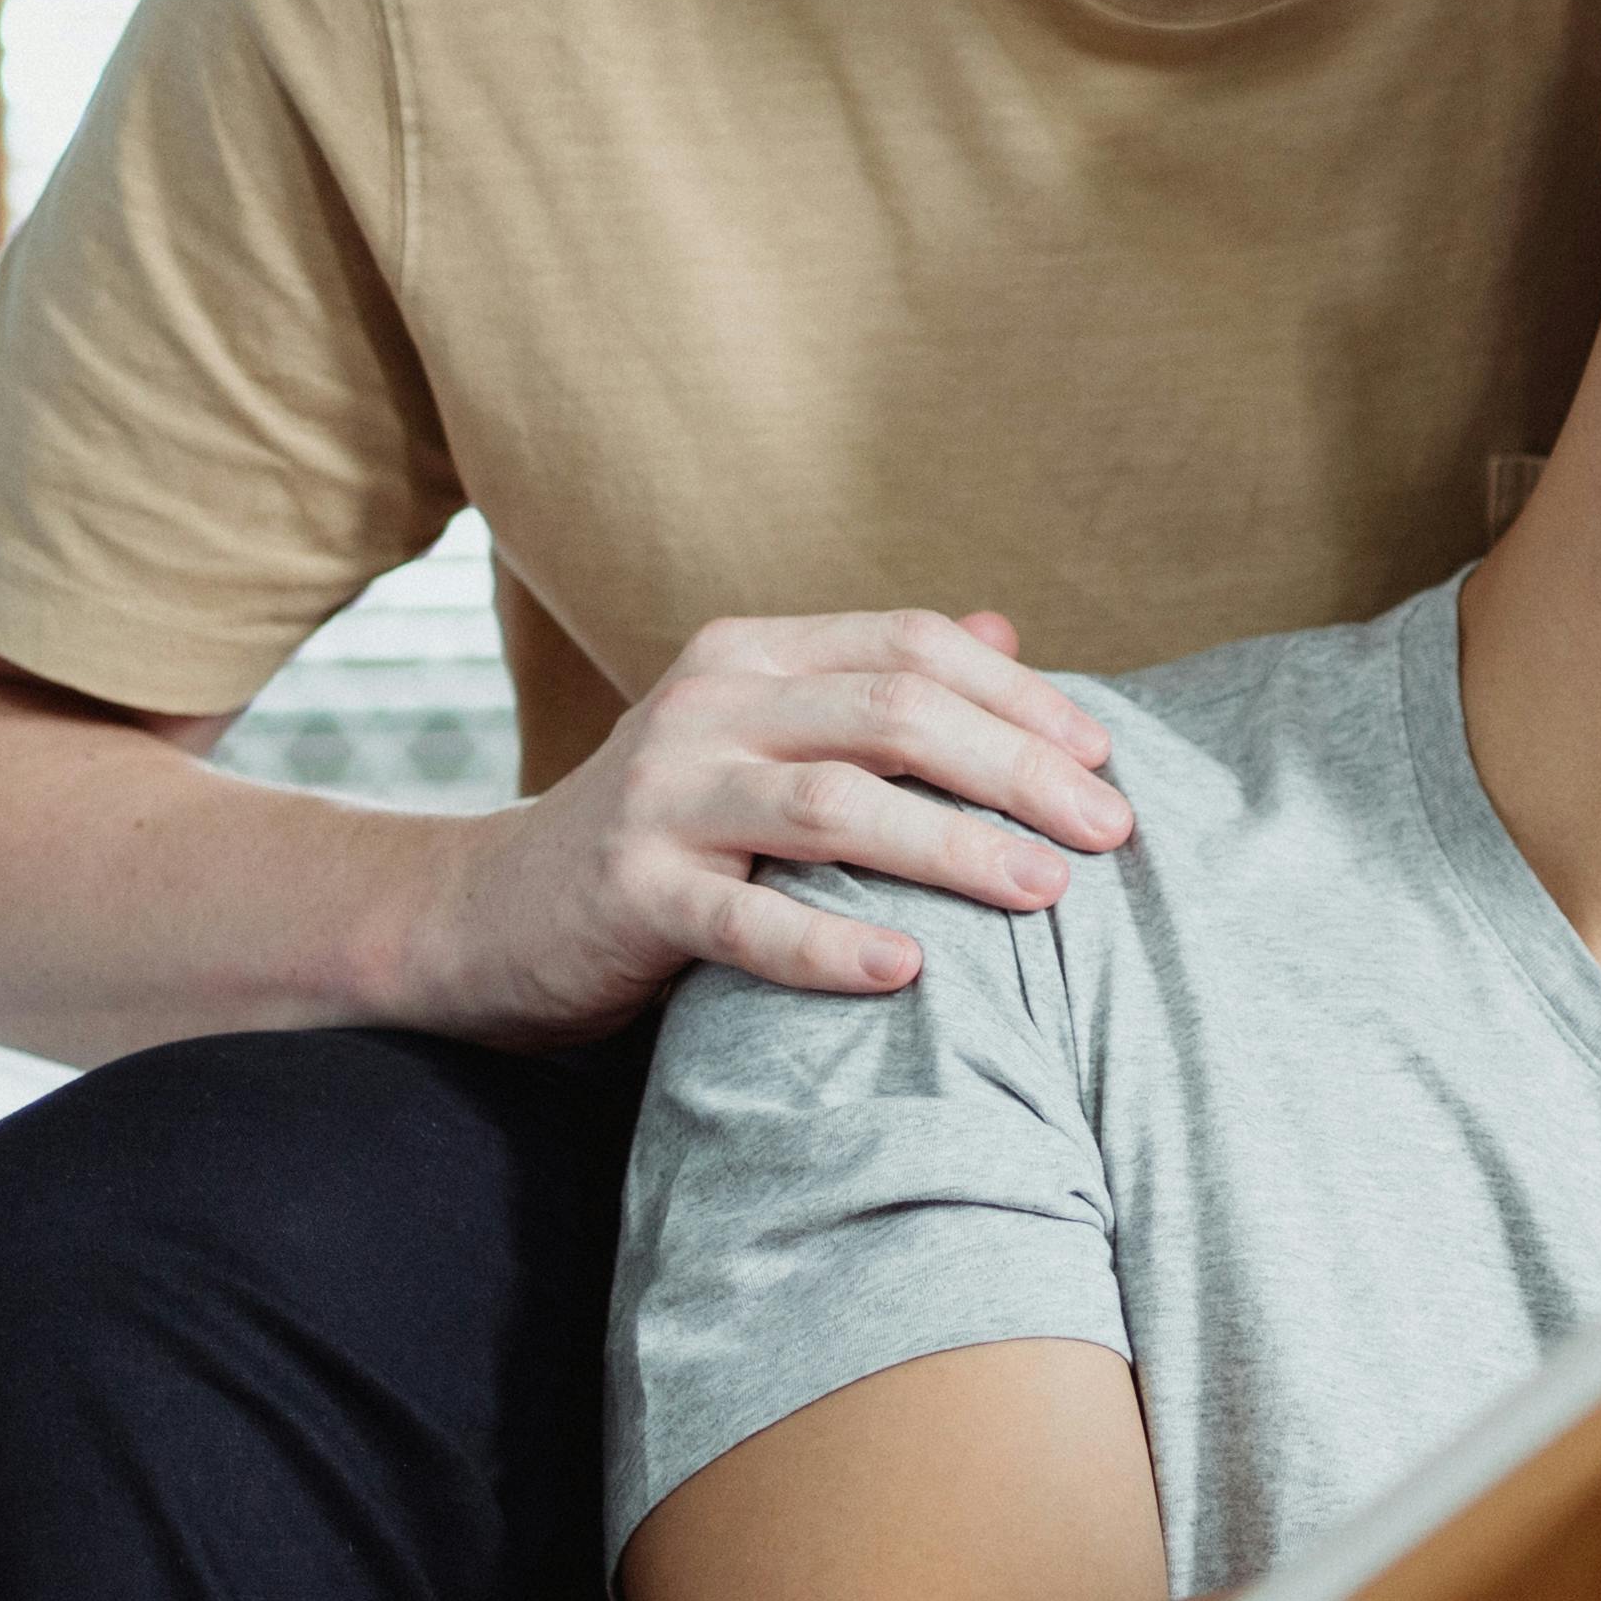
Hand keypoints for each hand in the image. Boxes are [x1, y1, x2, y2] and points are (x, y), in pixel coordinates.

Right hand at [393, 609, 1132, 1042]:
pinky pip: (744, 919)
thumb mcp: (766, 736)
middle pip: (892, 713)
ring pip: (833, 805)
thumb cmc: (668, 830)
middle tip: (1109, 830)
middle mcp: (709, 706)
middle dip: (1017, 769)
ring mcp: (663, 796)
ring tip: (1044, 891)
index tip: (1105, 758)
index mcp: (753, 655)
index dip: (1021, 698)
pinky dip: (830, 944)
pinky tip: (907, 967)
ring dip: (953, 846)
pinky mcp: (628, 892)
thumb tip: (1007, 632)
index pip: (912, 648)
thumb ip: (874, 685)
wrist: (491, 913)